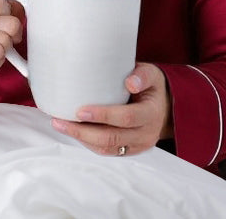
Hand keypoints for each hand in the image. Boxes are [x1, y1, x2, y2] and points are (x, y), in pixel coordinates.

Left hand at [51, 63, 172, 156]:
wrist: (165, 107)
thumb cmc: (152, 87)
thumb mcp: (152, 74)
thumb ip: (142, 75)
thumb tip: (130, 82)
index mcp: (151, 113)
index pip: (126, 117)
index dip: (103, 115)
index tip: (80, 110)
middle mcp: (146, 133)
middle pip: (112, 137)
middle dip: (83, 131)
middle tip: (60, 121)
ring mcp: (138, 145)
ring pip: (106, 148)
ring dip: (81, 138)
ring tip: (61, 125)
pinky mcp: (129, 150)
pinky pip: (107, 151)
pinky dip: (88, 143)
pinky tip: (75, 132)